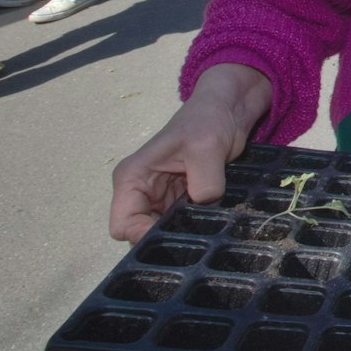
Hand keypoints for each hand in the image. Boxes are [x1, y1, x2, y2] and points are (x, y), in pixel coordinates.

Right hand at [109, 67, 269, 242]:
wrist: (228, 111)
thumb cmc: (207, 120)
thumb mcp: (206, 148)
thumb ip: (205, 183)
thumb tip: (207, 210)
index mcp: (132, 179)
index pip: (123, 225)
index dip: (144, 237)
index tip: (175, 235)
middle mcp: (141, 193)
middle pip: (141, 235)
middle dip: (165, 239)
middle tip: (194, 236)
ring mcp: (161, 199)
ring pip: (163, 233)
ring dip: (183, 233)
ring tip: (206, 227)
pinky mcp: (181, 201)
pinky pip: (183, 224)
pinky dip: (195, 226)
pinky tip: (212, 221)